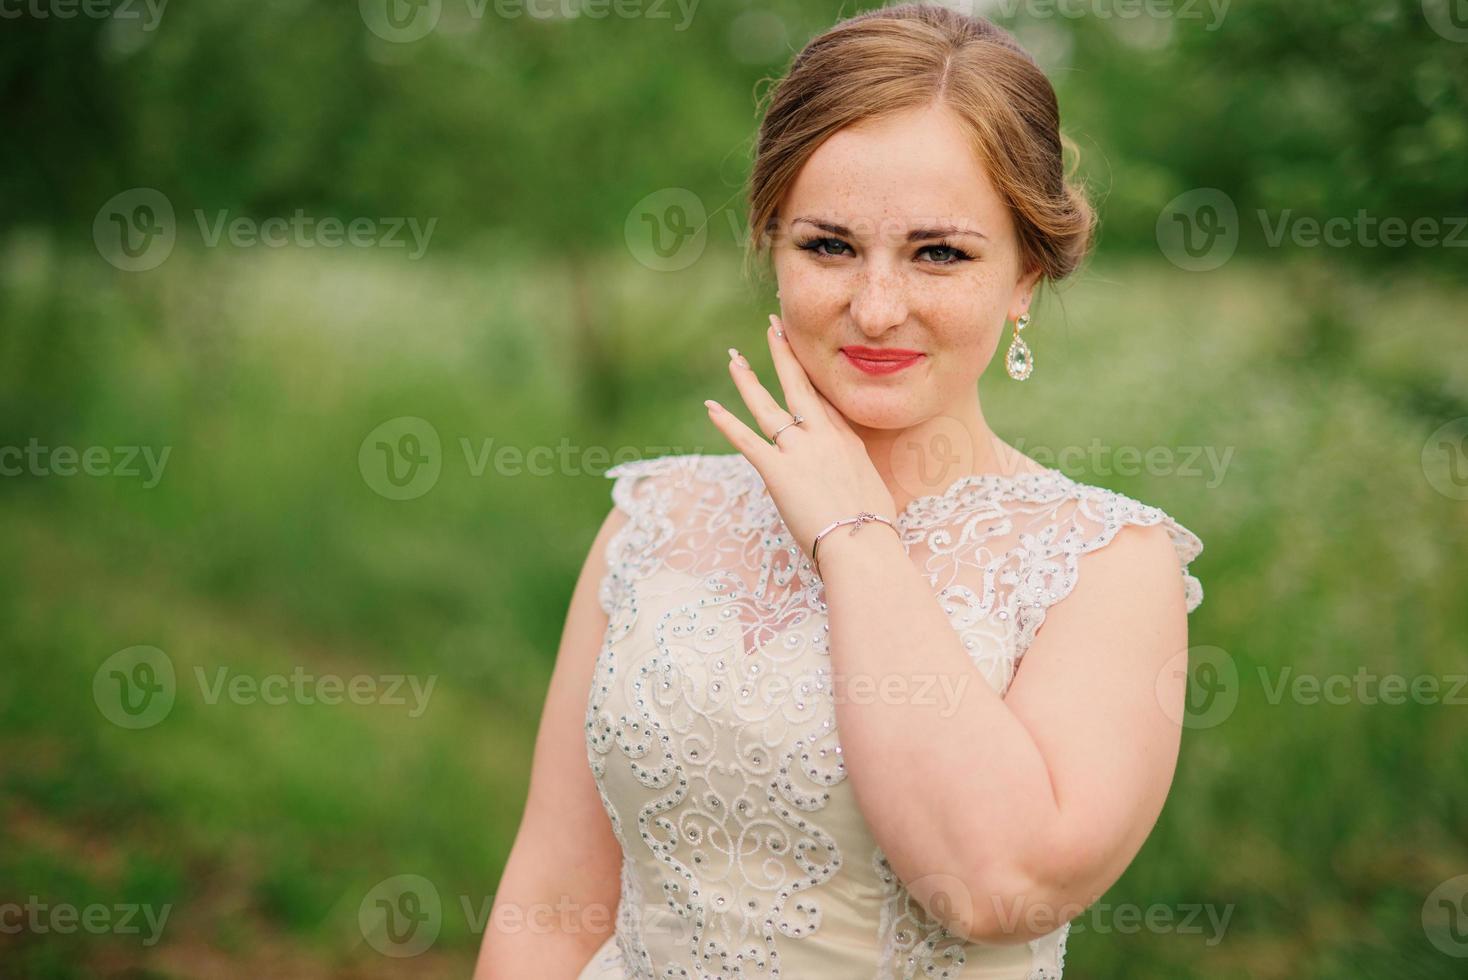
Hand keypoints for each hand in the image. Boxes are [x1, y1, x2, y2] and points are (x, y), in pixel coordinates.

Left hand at [704, 313, 896, 558]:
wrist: (862, 543)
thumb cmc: (873, 528)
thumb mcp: (872, 489)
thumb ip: (856, 476)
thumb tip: (852, 485)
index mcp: (847, 440)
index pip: (824, 398)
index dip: (810, 372)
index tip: (800, 351)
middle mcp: (823, 436)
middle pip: (800, 385)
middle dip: (784, 353)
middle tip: (773, 326)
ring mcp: (799, 450)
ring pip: (768, 406)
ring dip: (748, 380)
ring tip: (733, 358)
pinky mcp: (777, 471)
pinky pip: (746, 440)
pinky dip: (727, 423)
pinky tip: (712, 407)